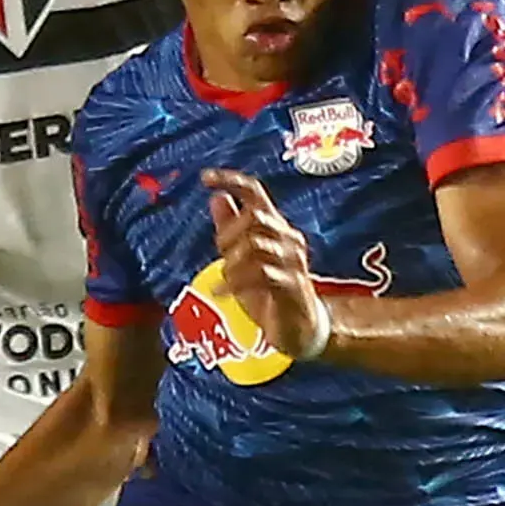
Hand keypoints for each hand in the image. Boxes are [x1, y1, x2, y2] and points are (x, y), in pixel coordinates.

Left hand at [206, 169, 324, 359]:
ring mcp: (293, 261)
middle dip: (229, 234)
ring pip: (255, 244)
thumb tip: (217, 197)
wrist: (298, 328)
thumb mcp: (242, 258)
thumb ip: (231, 228)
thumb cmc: (270, 292)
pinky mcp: (292, 284)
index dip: (232, 181)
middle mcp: (289, 238)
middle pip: (254, 216)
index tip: (206, 177)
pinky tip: (220, 292)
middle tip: (221, 256)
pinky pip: (260, 274)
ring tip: (224, 280)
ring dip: (231, 263)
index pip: (256, 193)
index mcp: (276, 227)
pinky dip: (234, 283)